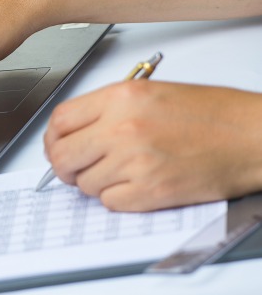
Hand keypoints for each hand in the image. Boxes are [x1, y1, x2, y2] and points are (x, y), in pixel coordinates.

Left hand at [43, 80, 261, 211]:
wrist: (251, 136)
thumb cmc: (210, 114)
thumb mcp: (151, 92)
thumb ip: (107, 109)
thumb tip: (75, 132)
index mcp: (121, 97)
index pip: (60, 120)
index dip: (53, 138)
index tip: (58, 145)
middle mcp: (122, 127)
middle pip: (62, 155)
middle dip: (63, 165)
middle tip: (75, 167)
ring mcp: (134, 161)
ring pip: (84, 183)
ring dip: (95, 181)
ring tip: (121, 171)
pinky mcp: (149, 191)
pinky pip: (109, 201)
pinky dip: (117, 197)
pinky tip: (136, 183)